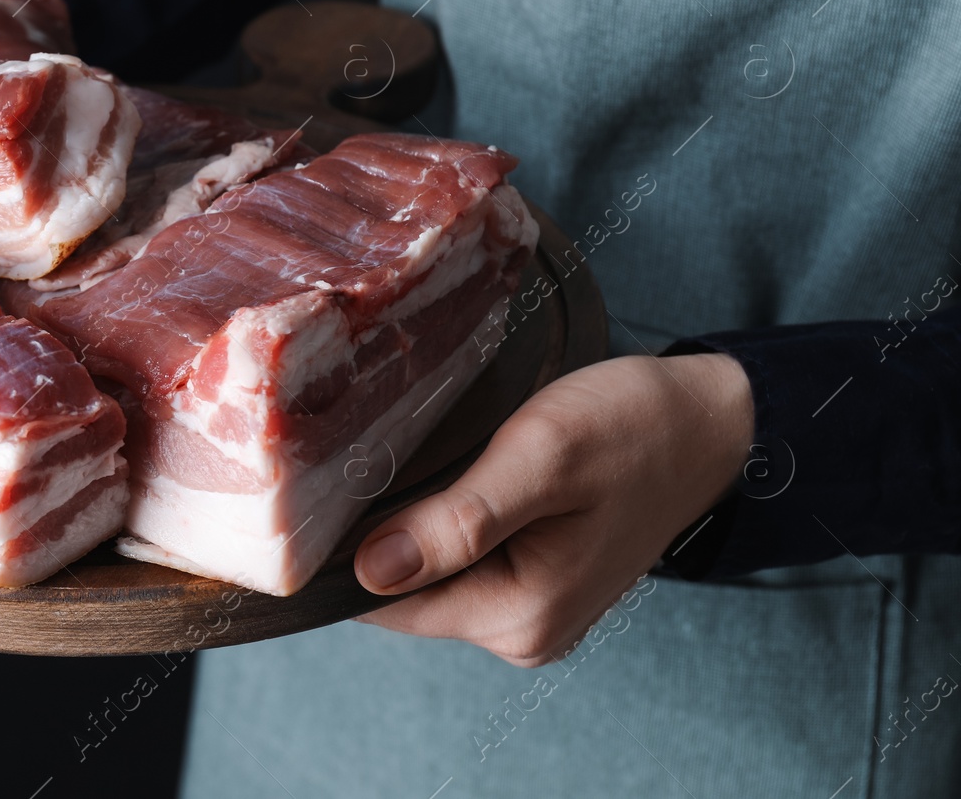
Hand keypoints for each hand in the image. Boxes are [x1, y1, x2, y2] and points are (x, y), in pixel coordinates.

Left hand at [353, 352, 751, 665]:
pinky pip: (458, 556)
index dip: (348, 543)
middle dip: (384, 525)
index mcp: (520, 614)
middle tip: (394, 449)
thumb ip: (459, 520)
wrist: (710, 423)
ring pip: (426, 568)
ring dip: (417, 516)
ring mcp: (527, 610)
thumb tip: (372, 571)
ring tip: (439, 453)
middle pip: (399, 587)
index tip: (343, 478)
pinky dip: (447, 515)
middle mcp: (520, 630)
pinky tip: (461, 471)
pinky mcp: (532, 581)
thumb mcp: (544, 455)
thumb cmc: (636, 428)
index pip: (382, 600)